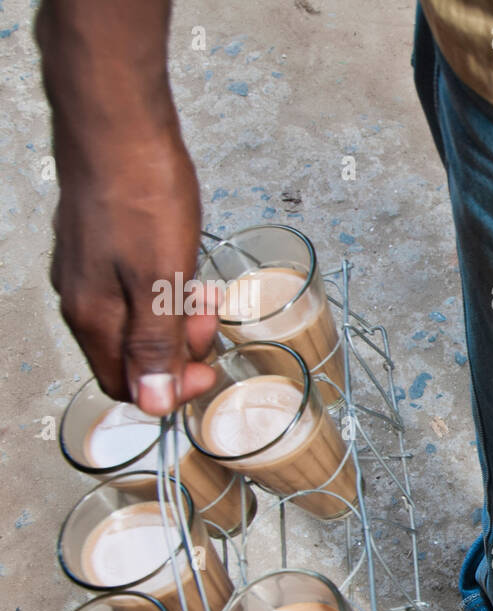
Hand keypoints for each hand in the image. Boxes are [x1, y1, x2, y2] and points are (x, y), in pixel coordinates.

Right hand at [49, 126, 216, 413]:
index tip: (207, 366)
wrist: (117, 123)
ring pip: (136, 322)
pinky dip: (165, 290)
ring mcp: (87, 271)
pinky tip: (185, 268)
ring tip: (204, 290)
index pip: (126, 386)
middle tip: (210, 318)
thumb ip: (154, 344)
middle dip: (178, 349)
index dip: (171, 388)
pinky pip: (133, 290)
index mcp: (93, 316)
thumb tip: (152, 403)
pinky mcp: (99, 246)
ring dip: (176, 318)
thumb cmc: (140, 192)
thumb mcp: (161, 279)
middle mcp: (81, 299)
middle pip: (132, 357)